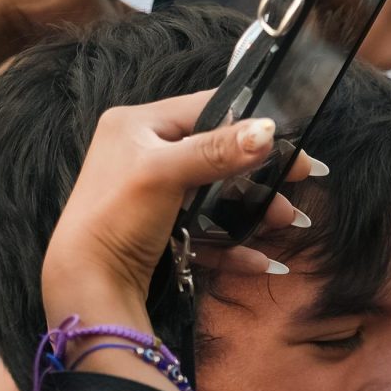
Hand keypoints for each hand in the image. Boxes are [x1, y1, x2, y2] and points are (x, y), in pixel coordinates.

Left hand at [40, 94, 314, 327]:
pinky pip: (205, 228)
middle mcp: (144, 151)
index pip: (206, 109)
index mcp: (138, 124)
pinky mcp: (160, 227)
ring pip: (216, 193)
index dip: (251, 124)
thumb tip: (268, 130)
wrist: (89, 281)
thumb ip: (218, 150)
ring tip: (287, 222)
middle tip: (301, 180)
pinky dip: (233, 243)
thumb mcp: (167, 173)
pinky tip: (261, 260)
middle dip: (260, 174)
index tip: (292, 145)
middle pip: (218, 154)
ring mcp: (153, 192)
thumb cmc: (117, 215)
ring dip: (255, 209)